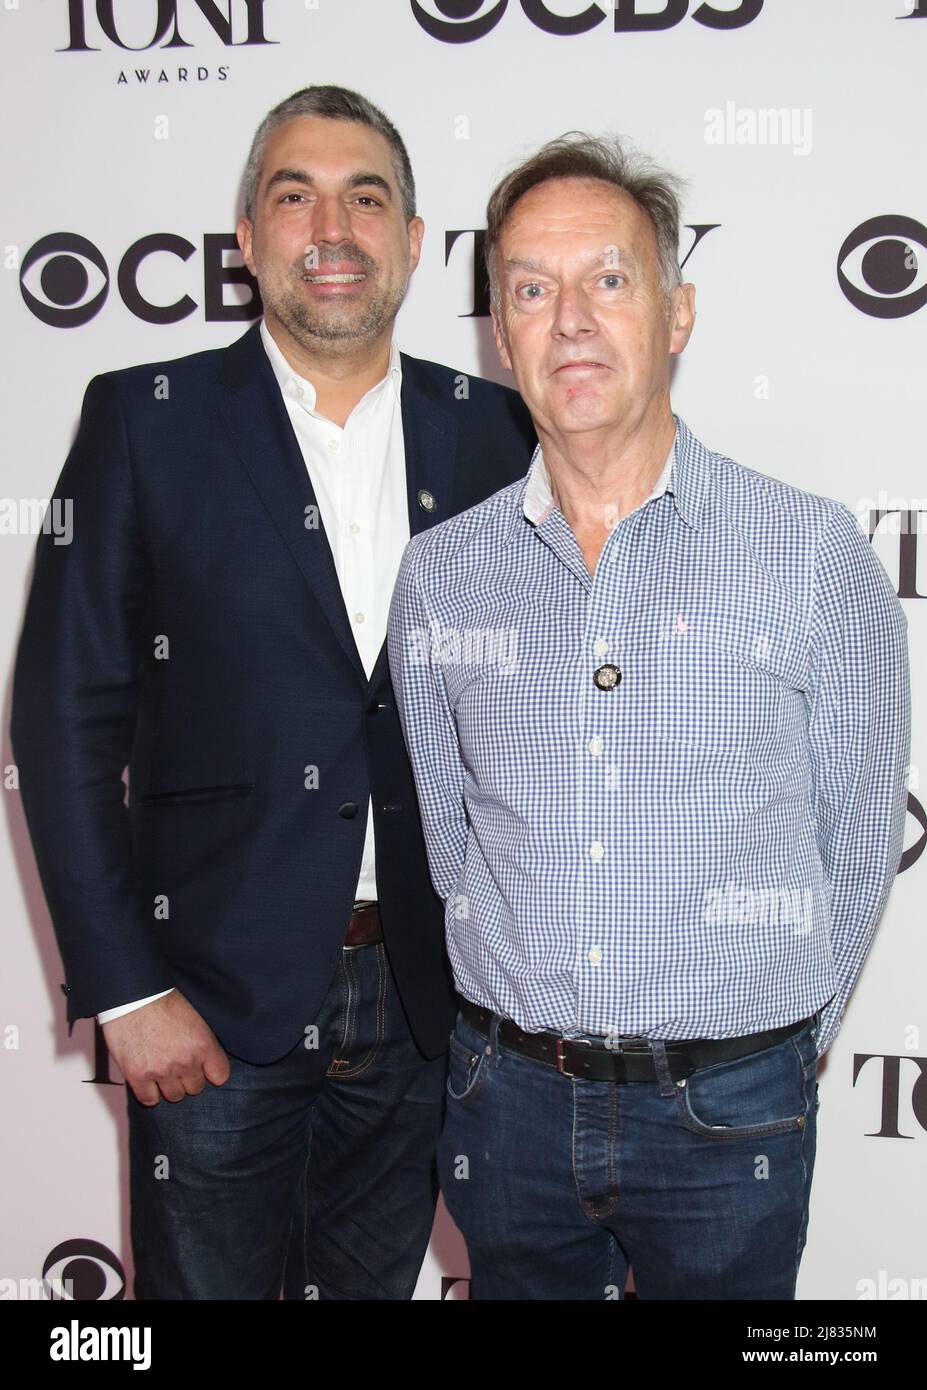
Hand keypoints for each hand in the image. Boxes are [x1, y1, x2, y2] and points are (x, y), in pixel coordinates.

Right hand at [101, 989, 230, 1104]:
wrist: (133, 995)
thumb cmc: (162, 999)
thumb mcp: (194, 1016)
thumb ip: (201, 1041)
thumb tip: (204, 1059)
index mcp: (203, 1044)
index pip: (220, 1075)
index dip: (211, 1072)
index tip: (204, 1069)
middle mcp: (186, 1061)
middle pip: (196, 1088)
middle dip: (189, 1078)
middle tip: (179, 1067)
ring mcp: (162, 1071)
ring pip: (175, 1096)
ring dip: (170, 1087)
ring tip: (163, 1072)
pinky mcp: (138, 1075)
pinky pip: (149, 1099)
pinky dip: (149, 1093)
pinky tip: (148, 1081)